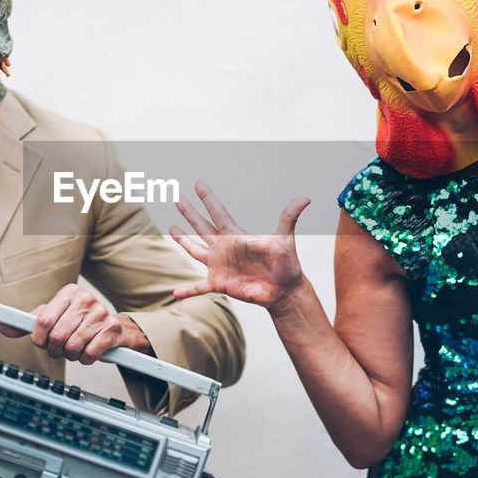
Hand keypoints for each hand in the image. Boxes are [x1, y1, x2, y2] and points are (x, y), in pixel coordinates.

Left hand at [0, 283, 153, 364]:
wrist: (114, 329)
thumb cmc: (79, 323)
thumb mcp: (54, 318)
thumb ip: (27, 324)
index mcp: (69, 293)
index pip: (43, 320)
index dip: (39, 338)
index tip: (42, 342)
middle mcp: (86, 299)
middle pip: (56, 336)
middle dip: (55, 350)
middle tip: (60, 348)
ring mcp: (101, 313)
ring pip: (72, 347)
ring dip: (70, 355)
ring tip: (75, 349)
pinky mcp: (112, 330)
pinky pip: (89, 354)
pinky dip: (85, 359)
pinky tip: (88, 352)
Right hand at [169, 179, 310, 314]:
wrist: (284, 290)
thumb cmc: (286, 264)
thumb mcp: (285, 240)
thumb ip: (289, 218)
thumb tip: (305, 198)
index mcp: (236, 235)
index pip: (218, 212)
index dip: (208, 198)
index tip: (198, 183)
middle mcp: (225, 248)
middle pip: (202, 227)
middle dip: (190, 213)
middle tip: (178, 199)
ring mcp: (220, 265)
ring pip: (196, 251)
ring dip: (183, 241)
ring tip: (171, 229)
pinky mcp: (219, 283)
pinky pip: (199, 287)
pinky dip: (188, 290)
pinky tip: (175, 293)